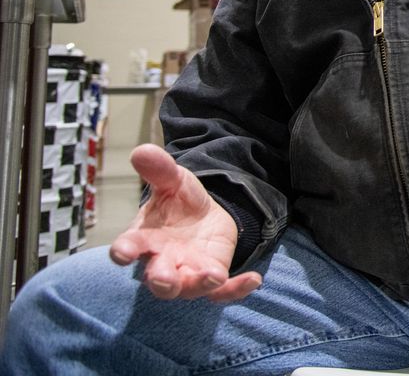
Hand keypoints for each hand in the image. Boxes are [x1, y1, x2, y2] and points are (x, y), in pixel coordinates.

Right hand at [109, 144, 261, 301]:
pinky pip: (221, 292)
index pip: (128, 248)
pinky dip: (236, 290)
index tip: (121, 253)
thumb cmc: (178, 201)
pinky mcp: (211, 277)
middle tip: (165, 280)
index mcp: (143, 239)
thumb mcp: (173, 180)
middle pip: (158, 279)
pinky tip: (254, 279)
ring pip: (189, 289)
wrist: (202, 216)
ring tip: (215, 276)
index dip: (123, 251)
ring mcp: (187, 273)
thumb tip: (142, 150)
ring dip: (199, 285)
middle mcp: (162, 262)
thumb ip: (159, 169)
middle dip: (161, 281)